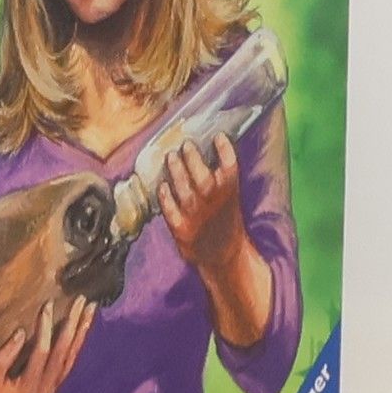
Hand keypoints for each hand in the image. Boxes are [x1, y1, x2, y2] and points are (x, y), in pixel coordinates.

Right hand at [0, 296, 94, 392]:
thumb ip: (5, 356)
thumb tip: (21, 332)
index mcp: (30, 387)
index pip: (43, 352)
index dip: (46, 327)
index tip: (49, 304)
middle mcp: (47, 389)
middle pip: (65, 353)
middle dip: (75, 325)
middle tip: (84, 302)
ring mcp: (52, 391)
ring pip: (71, 359)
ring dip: (81, 335)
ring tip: (90, 313)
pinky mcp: (52, 391)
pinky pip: (68, 366)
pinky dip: (75, 348)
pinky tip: (80, 334)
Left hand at [157, 131, 245, 276]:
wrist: (224, 256)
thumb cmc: (223, 219)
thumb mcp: (229, 197)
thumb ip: (220, 177)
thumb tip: (204, 148)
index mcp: (230, 194)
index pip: (230, 167)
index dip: (225, 150)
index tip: (218, 136)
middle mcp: (214, 204)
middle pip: (203, 177)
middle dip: (193, 158)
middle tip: (186, 144)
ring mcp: (196, 218)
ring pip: (184, 190)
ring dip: (176, 171)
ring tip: (170, 156)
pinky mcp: (181, 230)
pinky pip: (170, 210)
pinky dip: (165, 196)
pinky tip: (161, 185)